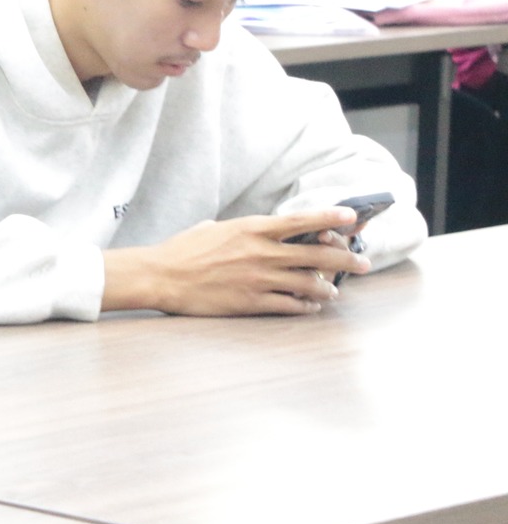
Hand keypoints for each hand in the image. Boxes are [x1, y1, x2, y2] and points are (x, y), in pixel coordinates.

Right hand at [101, 208, 370, 316]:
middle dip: (345, 258)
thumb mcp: (213, 228)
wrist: (161, 276)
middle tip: (362, 262)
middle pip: (316, 254)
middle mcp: (260, 253)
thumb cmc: (182, 250)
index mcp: (251, 229)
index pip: (300, 221)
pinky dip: (305, 307)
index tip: (351, 217)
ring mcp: (258, 279)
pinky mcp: (251, 302)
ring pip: (308, 283)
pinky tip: (310, 307)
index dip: (330, 218)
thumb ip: (242, 230)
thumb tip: (259, 232)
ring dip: (327, 287)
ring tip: (334, 291)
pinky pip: (290, 305)